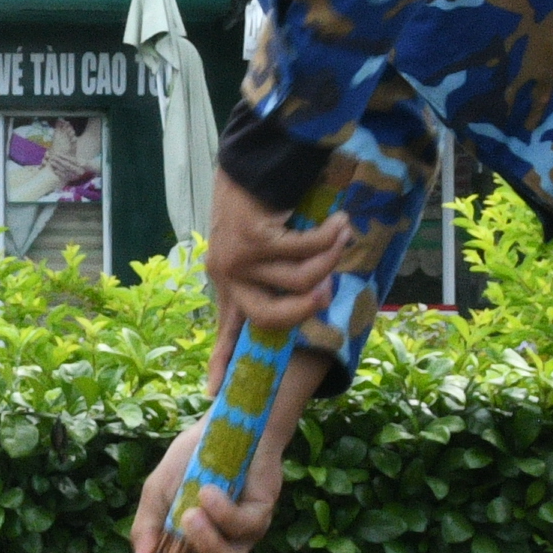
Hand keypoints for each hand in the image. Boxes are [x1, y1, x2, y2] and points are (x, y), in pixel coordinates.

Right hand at [129, 389, 300, 552]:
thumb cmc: (191, 461)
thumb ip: (146, 533)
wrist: (225, 424)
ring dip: (207, 542)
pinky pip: (244, 526)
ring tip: (190, 513)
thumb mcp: (157, 495)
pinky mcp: (262, 514)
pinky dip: (222, 512)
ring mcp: (244, 537)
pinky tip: (209, 492)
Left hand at [202, 164, 353, 346]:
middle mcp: (227, 273)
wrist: (250, 159)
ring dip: (328, 258)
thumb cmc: (259, 203)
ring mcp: (239, 256)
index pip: (225, 328)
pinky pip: (305, 250)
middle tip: (328, 292)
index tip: (210, 394)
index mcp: (226, 281)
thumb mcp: (257, 245)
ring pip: (297, 280)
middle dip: (306, 310)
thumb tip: (309, 297)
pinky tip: (340, 223)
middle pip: (270, 317)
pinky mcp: (255, 236)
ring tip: (342, 236)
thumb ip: (270, 275)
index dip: (220, 361)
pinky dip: (329, 237)